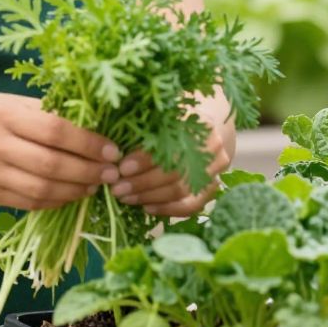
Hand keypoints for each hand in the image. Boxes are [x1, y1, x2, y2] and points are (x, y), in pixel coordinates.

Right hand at [0, 93, 120, 211]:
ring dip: (75, 190)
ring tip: (94, 185)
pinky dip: (56, 201)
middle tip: (111, 173)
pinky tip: (71, 193)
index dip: (87, 143)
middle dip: (88, 171)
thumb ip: (48, 113)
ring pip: (42, 190)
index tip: (111, 150)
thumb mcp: (13, 102)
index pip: (54, 131)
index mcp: (3, 115)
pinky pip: (30, 203)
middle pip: (50, 165)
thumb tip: (94, 128)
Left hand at [106, 108, 232, 217]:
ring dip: (150, 197)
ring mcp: (216, 171)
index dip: (144, 160)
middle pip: (175, 172)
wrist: (202, 130)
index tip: (121, 167)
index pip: (169, 147)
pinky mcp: (212, 189)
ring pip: (182, 191)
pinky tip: (146, 207)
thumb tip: (112, 150)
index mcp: (198, 124)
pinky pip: (191, 206)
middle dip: (142, 183)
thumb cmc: (174, 121)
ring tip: (125, 197)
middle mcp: (212, 148)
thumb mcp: (162, 117)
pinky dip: (167, 209)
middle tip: (117, 189)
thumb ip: (144, 129)